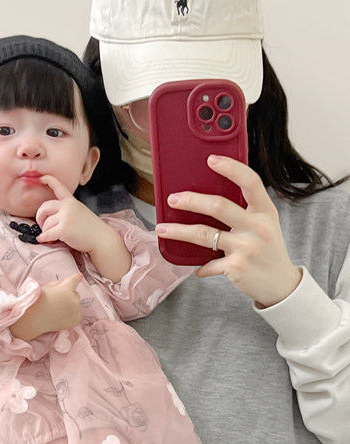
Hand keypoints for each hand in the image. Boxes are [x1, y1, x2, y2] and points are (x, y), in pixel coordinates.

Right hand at [9, 274, 81, 340]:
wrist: (35, 319)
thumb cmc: (38, 301)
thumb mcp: (46, 287)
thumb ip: (58, 283)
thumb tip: (65, 281)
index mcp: (66, 289)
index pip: (75, 280)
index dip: (77, 278)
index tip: (79, 276)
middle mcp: (74, 299)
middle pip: (75, 294)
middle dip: (69, 295)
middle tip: (58, 300)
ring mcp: (76, 311)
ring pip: (76, 305)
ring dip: (70, 305)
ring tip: (58, 309)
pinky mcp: (76, 320)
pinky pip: (76, 314)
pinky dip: (71, 314)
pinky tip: (61, 316)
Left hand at [36, 174, 100, 251]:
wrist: (102, 239)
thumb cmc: (91, 229)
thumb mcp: (80, 211)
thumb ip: (67, 209)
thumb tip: (48, 217)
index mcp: (72, 201)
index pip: (59, 187)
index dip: (48, 180)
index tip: (40, 178)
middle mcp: (68, 207)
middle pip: (44, 207)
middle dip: (40, 217)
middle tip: (42, 225)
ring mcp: (66, 217)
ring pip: (46, 223)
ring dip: (46, 231)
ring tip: (53, 236)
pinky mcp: (64, 229)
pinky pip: (47, 234)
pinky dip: (43, 238)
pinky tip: (42, 239)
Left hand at [155, 155, 302, 306]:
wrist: (281, 283)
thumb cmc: (267, 249)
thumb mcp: (265, 224)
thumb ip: (245, 210)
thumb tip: (207, 198)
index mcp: (265, 211)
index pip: (250, 182)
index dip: (231, 168)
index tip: (211, 160)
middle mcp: (258, 227)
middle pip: (218, 206)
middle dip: (191, 201)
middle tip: (173, 200)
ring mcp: (246, 248)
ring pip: (204, 234)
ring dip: (179, 231)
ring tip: (162, 228)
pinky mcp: (236, 267)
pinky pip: (207, 263)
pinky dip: (197, 265)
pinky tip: (192, 264)